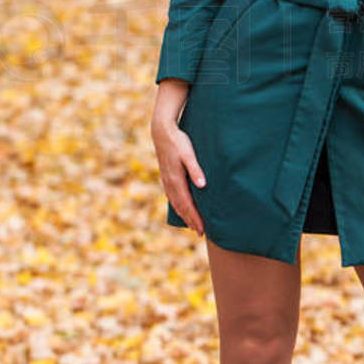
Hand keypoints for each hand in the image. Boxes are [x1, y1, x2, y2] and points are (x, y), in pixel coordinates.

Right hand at [152, 80, 205, 234]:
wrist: (161, 131)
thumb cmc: (178, 141)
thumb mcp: (189, 153)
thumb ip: (195, 169)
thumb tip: (202, 185)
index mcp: (176, 179)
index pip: (187, 204)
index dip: (195, 217)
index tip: (202, 229)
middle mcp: (170, 183)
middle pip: (181, 207)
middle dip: (190, 220)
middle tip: (200, 233)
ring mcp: (166, 180)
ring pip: (175, 202)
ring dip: (184, 214)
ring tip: (192, 225)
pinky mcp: (165, 175)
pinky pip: (171, 196)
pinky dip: (177, 206)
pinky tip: (180, 208)